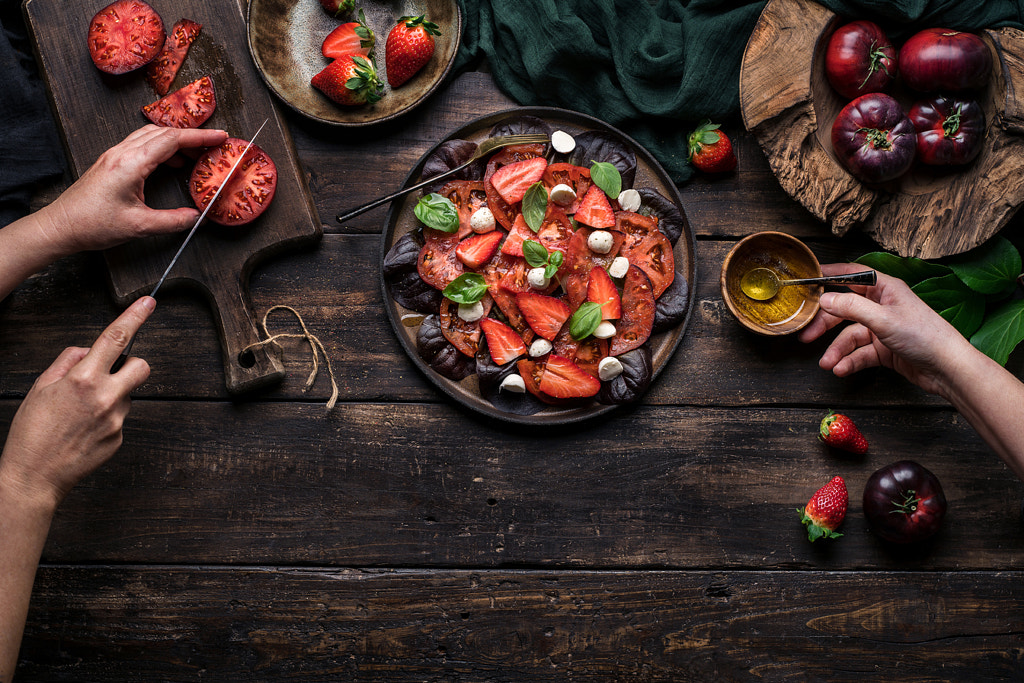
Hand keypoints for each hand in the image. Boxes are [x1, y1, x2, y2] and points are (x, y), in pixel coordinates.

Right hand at [0, 296, 155, 509]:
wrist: (34, 476)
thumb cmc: (32, 432)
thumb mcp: (41, 386)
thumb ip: (69, 361)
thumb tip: (90, 350)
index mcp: (83, 379)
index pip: (116, 338)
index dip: (135, 316)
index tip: (149, 303)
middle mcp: (106, 397)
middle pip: (142, 366)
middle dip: (131, 364)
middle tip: (111, 373)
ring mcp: (117, 419)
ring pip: (128, 394)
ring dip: (113, 395)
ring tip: (82, 413)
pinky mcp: (120, 438)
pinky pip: (120, 418)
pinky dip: (107, 418)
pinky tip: (84, 430)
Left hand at [38, 125, 227, 254]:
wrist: (60, 226)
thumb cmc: (92, 224)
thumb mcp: (139, 226)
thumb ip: (172, 221)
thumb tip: (196, 217)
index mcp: (131, 163)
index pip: (172, 140)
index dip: (200, 137)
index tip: (220, 137)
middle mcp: (122, 153)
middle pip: (163, 132)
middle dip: (192, 136)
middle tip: (214, 145)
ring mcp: (114, 155)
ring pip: (151, 135)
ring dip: (176, 140)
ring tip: (195, 155)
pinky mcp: (111, 162)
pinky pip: (141, 144)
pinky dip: (162, 147)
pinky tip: (171, 162)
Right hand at [798, 263, 971, 396]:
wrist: (947, 368)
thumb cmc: (925, 336)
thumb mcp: (884, 319)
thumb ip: (852, 307)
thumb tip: (825, 298)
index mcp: (886, 289)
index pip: (853, 275)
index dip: (830, 275)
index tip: (808, 279)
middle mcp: (882, 307)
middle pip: (845, 309)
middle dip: (826, 323)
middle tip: (807, 335)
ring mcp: (882, 329)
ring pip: (850, 336)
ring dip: (837, 350)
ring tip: (828, 364)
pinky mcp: (884, 350)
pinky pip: (860, 353)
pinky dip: (849, 361)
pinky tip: (842, 370)